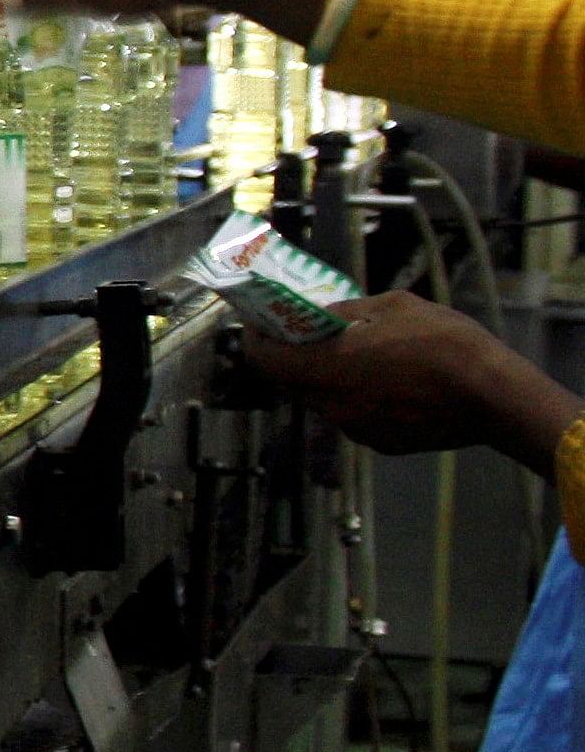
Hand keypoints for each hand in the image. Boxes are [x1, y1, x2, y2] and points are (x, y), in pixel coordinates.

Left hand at [241, 292, 583, 475]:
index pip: (264, 359)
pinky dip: (356, 395)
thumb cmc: (446, 344)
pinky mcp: (379, 444)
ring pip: (322, 399)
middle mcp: (331, 405)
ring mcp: (355, 429)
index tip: (259, 323)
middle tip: (305, 331)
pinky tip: (386, 378)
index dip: (256, 338)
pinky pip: (352, 416)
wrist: (495, 396)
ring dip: (326, 376)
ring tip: (355, 352)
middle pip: (290, 381)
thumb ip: (346, 311)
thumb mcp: (392, 307)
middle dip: (292, 355)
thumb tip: (322, 313)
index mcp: (326, 368)